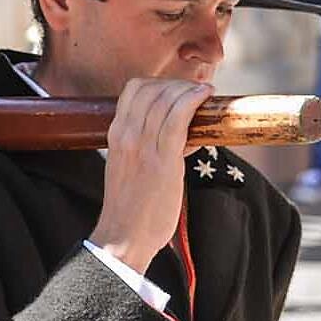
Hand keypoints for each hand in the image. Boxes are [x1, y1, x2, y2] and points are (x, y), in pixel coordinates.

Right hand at [89, 78, 214, 273]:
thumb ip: (145, 149)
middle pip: (151, 89)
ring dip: (189, 89)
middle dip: (177, 84)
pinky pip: (177, 117)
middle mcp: (125, 135)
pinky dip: (193, 100)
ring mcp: (142, 146)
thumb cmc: (130, 208)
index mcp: (115, 135)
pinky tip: (205, 97)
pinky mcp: (162, 160)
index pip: (133, 90)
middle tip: (195, 94)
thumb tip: (180, 137)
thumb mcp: (128, 169)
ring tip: (204, 94)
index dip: (159, 84)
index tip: (177, 92)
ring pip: (165, 99)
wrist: (123, 237)